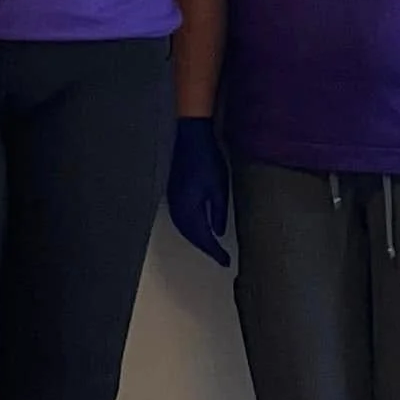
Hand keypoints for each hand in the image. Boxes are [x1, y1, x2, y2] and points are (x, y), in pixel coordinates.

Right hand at [167, 117, 230, 266]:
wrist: (190, 138)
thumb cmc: (207, 160)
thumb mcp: (218, 187)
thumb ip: (218, 212)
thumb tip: (217, 233)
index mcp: (188, 209)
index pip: (203, 237)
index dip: (215, 251)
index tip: (227, 262)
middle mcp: (177, 209)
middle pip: (191, 237)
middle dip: (206, 248)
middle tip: (221, 257)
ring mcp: (173, 202)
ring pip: (185, 230)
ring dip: (198, 240)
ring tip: (212, 247)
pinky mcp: (174, 195)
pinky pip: (182, 220)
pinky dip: (192, 230)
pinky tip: (201, 229)